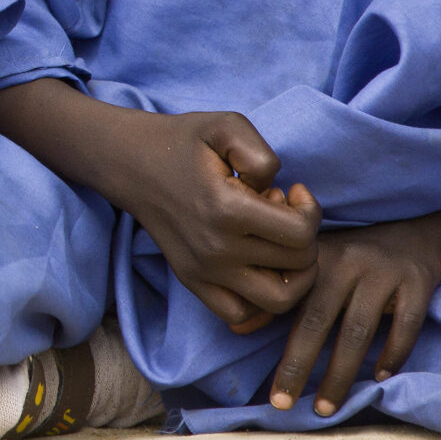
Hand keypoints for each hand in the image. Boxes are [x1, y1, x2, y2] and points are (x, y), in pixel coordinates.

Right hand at [107, 109, 322, 331]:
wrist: (131, 162)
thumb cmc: (183, 142)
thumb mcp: (228, 125)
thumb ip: (264, 155)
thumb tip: (277, 194)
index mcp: (227, 210)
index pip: (302, 234)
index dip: (310, 210)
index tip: (291, 191)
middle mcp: (217, 250)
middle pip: (298, 266)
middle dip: (303, 237)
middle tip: (280, 213)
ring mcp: (204, 272)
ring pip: (279, 302)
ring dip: (293, 275)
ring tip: (277, 246)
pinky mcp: (193, 282)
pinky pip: (241, 314)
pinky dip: (260, 301)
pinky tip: (259, 269)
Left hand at [267, 210, 440, 415]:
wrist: (412, 226)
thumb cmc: (353, 254)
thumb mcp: (315, 265)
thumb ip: (281, 295)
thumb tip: (237, 328)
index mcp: (315, 259)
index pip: (289, 307)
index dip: (277, 348)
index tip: (268, 389)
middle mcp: (346, 262)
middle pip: (317, 320)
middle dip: (298, 366)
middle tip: (284, 405)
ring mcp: (382, 272)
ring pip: (358, 330)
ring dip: (340, 373)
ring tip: (328, 407)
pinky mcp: (417, 281)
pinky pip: (406, 323)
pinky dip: (393, 353)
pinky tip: (380, 378)